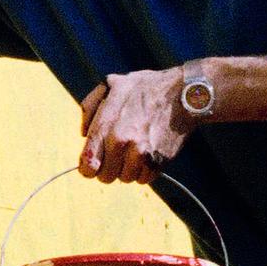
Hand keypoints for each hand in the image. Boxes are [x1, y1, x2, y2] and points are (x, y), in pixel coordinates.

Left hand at [78, 67, 191, 183]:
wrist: (184, 94)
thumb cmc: (145, 88)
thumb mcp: (110, 85)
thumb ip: (89, 108)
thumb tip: (83, 134)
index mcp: (106, 127)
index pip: (87, 165)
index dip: (88, 167)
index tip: (94, 163)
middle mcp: (122, 143)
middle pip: (105, 177)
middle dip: (108, 167)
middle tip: (117, 153)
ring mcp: (141, 155)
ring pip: (125, 179)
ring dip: (127, 168)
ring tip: (135, 149)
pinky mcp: (158, 162)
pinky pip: (143, 179)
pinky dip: (144, 171)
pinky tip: (147, 153)